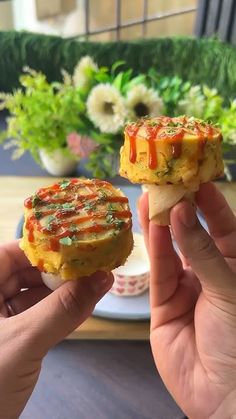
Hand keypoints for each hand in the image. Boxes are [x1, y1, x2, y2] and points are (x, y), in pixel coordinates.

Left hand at [0, 241, 112, 418]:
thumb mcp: (24, 341)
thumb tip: (103, 277)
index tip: (77, 247)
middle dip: (58, 272)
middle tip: (92, 268)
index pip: (10, 253)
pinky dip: (57, 313)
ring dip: (62, 293)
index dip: (43, 247)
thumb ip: (63, 308)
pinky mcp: (9, 338)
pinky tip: (82, 307)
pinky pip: (35, 317)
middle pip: (24, 272)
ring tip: (94, 285)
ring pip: (32, 295)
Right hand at [139, 182, 235, 418]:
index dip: (211, 202)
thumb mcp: (229, 288)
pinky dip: (155, 248)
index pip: (224, 225)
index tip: (196, 178)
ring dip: (162, 224)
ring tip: (151, 197)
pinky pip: (160, 271)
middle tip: (165, 183)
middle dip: (181, 209)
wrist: (223, 395)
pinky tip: (151, 227)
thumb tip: (183, 212)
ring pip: (172, 249)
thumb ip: (202, 250)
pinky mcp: (164, 303)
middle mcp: (211, 273)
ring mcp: (186, 287)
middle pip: (194, 233)